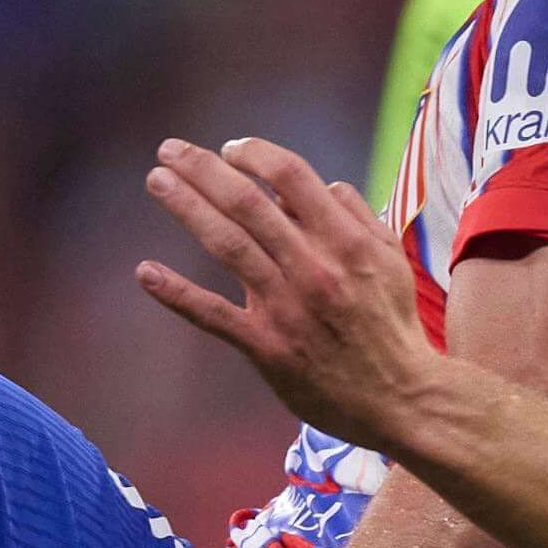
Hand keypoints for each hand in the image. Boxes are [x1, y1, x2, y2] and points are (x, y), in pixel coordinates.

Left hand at [138, 140, 445, 453]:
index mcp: (345, 241)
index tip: (230, 149)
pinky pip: (214, 315)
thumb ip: (359, 216)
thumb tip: (325, 184)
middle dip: (203, 168)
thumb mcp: (391, 261)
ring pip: (228, 245)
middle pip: (248, 202)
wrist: (401, 399)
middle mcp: (313, 267)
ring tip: (156, 181)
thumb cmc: (394, 327)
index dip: (254, 154)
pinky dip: (177, 293)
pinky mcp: (267, 347)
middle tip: (169, 149)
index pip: (291, 176)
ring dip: (187, 207)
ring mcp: (286, 307)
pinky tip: (146, 272)